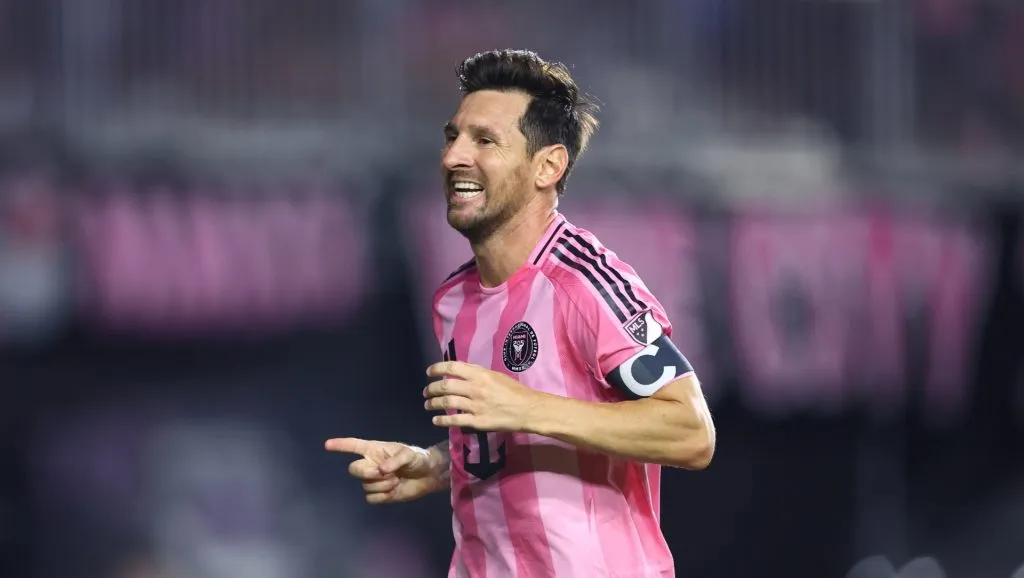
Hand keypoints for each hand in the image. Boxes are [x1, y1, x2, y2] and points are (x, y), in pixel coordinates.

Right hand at [324, 437, 445, 503]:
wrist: (428, 475)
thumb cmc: (417, 459)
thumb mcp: (409, 454)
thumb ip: (395, 460)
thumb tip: (381, 470)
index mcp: (375, 450)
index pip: (354, 446)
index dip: (340, 445)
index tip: (327, 445)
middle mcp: (371, 464)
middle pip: (354, 470)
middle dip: (367, 473)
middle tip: (383, 473)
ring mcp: (374, 480)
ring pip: (365, 486)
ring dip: (381, 485)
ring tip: (396, 480)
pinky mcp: (380, 494)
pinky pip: (371, 498)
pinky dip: (382, 496)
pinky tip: (394, 491)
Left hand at [424, 361, 544, 431]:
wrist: (528, 410)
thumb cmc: (513, 391)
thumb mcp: (495, 375)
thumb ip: (477, 373)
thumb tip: (458, 372)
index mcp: (480, 374)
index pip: (452, 368)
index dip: (437, 369)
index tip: (429, 373)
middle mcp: (475, 388)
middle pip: (445, 386)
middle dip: (431, 389)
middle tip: (426, 392)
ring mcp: (475, 406)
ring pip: (447, 403)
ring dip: (433, 403)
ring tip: (428, 405)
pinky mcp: (477, 422)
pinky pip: (454, 421)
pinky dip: (441, 420)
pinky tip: (436, 420)